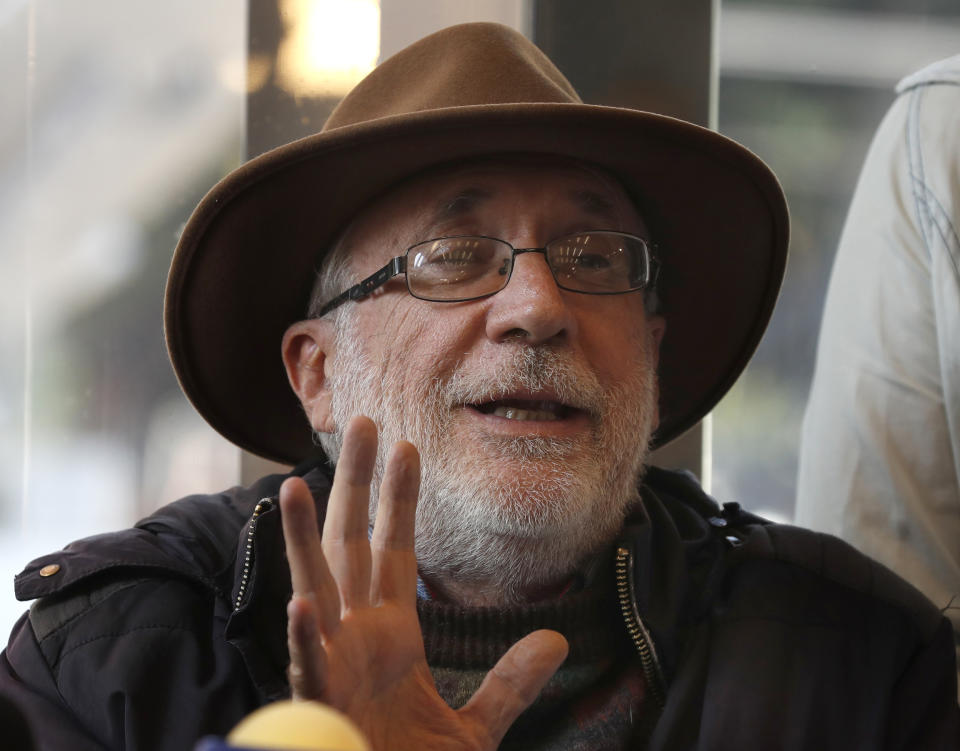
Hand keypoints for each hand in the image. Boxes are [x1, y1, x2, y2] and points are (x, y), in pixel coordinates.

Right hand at [280, 416, 568, 750]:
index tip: (409, 446)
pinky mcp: (323, 705)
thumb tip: (557, 639)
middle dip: (354, 484)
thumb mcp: (477, 727)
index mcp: (393, 634)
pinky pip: (311, 666)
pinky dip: (307, 636)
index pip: (396, 548)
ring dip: (304, 540)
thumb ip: (511, 681)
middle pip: (352, 544)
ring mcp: (336, 667)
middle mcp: (358, 636)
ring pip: (316, 588)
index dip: (400, 498)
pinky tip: (304, 602)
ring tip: (296, 487)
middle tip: (361, 422)